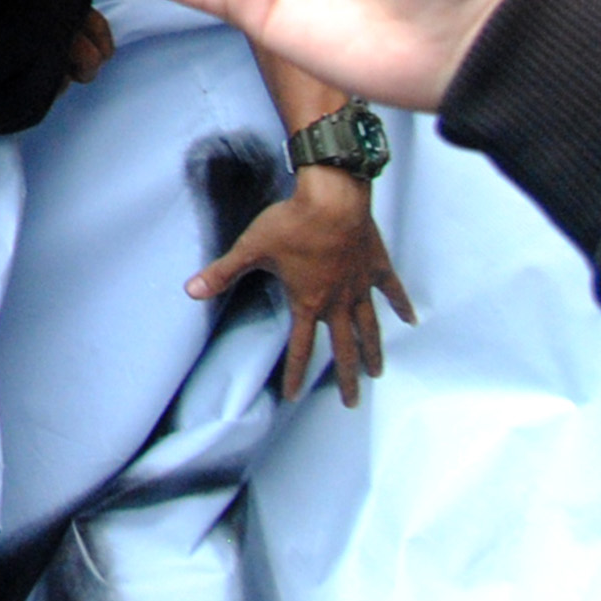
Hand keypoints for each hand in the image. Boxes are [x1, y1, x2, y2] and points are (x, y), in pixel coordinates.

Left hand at [195, 161, 412, 404]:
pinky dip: (401, 304)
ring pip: (370, 326)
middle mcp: (338, 301)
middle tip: (353, 403)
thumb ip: (222, 273)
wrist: (332, 198)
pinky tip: (410, 320)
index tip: (293, 397)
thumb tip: (190, 291)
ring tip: (378, 372)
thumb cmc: (292, 223)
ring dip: (373, 351)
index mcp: (308, 302)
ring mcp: (360, 284)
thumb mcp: (251, 249)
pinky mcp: (376, 264)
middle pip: (344, 348)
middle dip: (347, 378)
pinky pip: (392, 290)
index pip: (300, 347)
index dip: (294, 374)